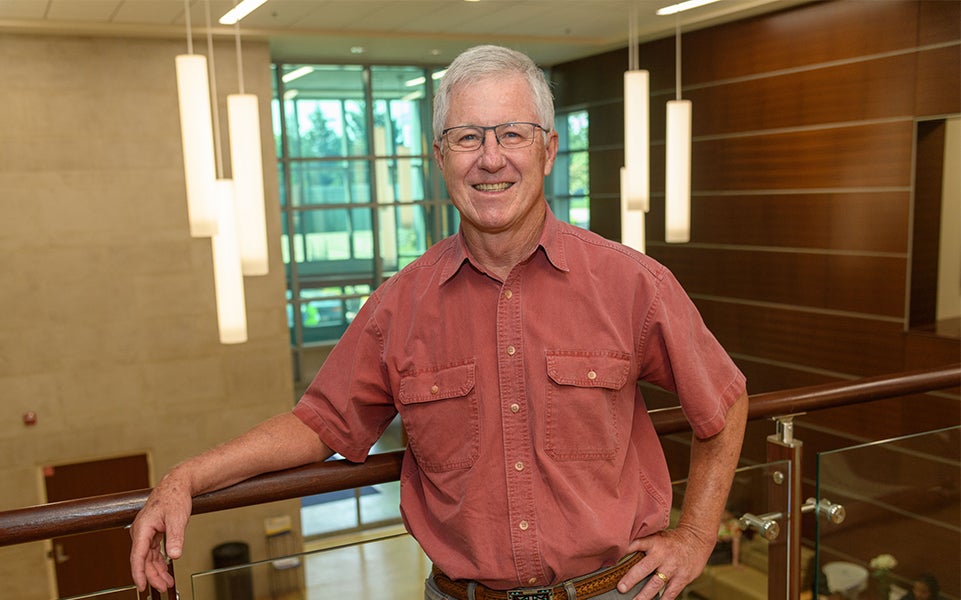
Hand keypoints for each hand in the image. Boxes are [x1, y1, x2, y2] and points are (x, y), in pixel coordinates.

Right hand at [129, 471, 192, 591]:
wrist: (176, 485)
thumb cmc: (174, 497)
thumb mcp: (178, 518)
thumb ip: (175, 538)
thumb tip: (174, 555)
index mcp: (143, 528)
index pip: (137, 556)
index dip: (139, 573)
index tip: (142, 586)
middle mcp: (141, 531)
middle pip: (143, 560)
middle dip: (152, 575)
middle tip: (163, 587)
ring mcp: (146, 533)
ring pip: (148, 557)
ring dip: (156, 570)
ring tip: (166, 582)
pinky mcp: (152, 533)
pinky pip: (152, 552)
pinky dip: (159, 562)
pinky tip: (165, 569)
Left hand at [616, 523, 715, 599]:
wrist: (697, 539)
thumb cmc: (671, 541)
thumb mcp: (657, 536)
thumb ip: (643, 544)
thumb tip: (621, 553)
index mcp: (654, 542)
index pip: (635, 545)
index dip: (624, 552)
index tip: (612, 561)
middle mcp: (662, 554)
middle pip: (644, 567)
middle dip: (631, 579)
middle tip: (621, 588)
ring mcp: (673, 567)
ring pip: (656, 583)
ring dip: (644, 595)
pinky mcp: (682, 577)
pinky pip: (670, 592)